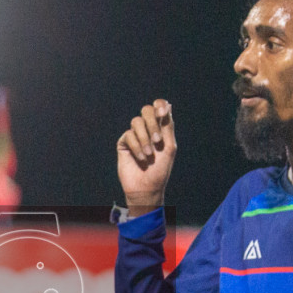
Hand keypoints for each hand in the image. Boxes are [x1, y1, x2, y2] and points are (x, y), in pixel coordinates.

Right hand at [116, 100, 176, 214]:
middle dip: (152, 123)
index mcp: (160, 128)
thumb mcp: (168, 146)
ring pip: (137, 122)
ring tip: (149, 155)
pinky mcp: (124, 143)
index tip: (162, 114)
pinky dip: (137, 147)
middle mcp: (147, 129)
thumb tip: (168, 104)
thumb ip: (168, 125)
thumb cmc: (160, 169)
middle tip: (158, 140)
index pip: (158, 107)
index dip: (159, 105)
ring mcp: (135, 135)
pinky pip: (129, 135)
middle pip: (146, 110)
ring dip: (145, 138)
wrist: (147, 188)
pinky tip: (141, 159)